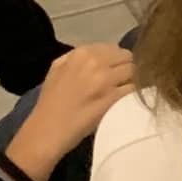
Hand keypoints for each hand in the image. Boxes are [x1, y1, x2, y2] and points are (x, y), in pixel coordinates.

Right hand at [5, 44, 135, 180]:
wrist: (47, 132)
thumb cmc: (50, 102)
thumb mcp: (57, 69)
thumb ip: (76, 56)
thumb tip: (98, 53)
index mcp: (81, 53)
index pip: (114, 48)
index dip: (116, 60)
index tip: (115, 70)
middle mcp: (95, 63)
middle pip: (127, 57)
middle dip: (127, 67)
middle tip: (123, 80)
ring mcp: (105, 80)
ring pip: (134, 71)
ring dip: (133, 80)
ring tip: (127, 90)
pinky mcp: (113, 98)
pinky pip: (133, 88)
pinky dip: (134, 93)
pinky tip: (129, 100)